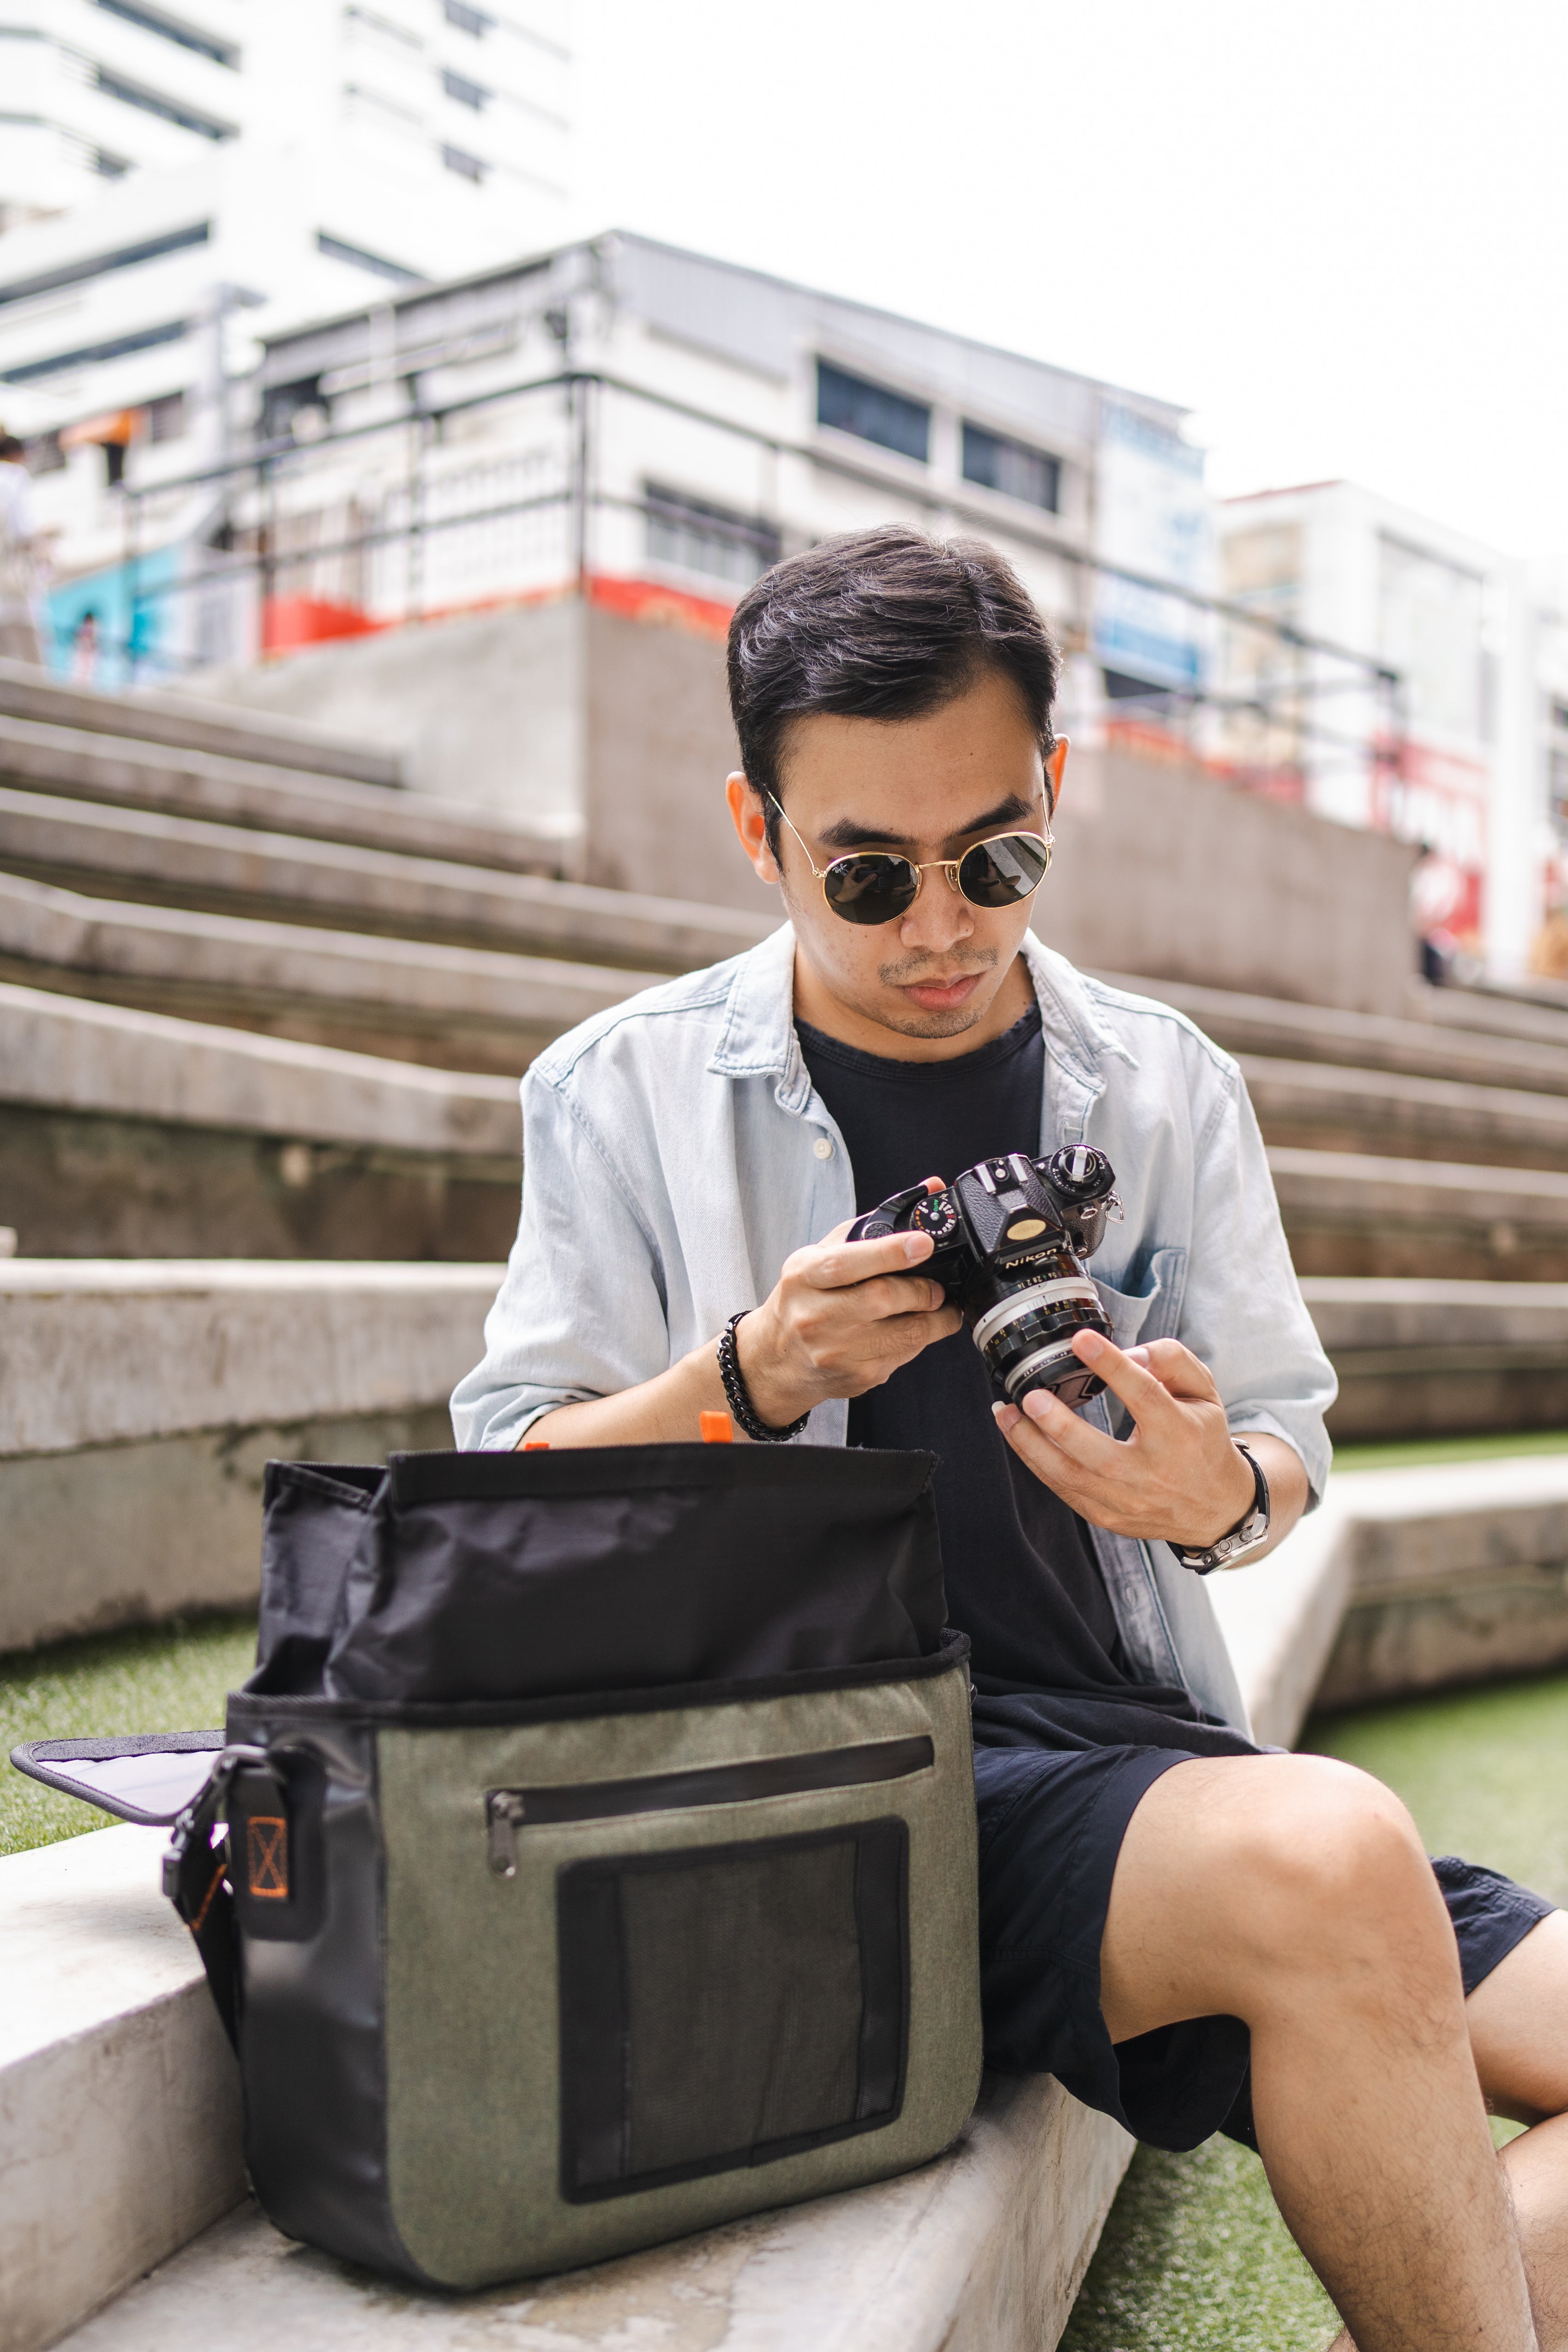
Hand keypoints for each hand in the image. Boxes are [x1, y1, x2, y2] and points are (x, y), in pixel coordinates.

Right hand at [739, 1184, 962, 1426]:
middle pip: (881, 1299)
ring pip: (905, 1333)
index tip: (923, 1243)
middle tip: (936, 1285)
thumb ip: (875, 1222)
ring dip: (934, 1317)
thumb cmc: (805, 1298)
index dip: (890, 1252)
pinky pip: (906, 1355)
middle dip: (921, 1290)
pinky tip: (915, 1328)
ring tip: (937, 1305)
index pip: (847, 1263)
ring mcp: (835, 1351)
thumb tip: (931, 1189)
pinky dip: (921, 1339)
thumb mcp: (823, 1254)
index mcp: (804, 1276)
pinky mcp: (858, 1377)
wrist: (777, 1359)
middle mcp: (814, 1316)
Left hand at [992, 1330, 1256, 1547]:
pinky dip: (1036, 1463)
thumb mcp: (1204, 1394)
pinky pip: (1063, 1490)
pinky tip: (1017, 1437)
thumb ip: (1173, 1363)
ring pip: (1069, 1477)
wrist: (1213, 1509)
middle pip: (1099, 1454)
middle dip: (1059, 1426)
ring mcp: (1126, 1500)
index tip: (1082, 1341)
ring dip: (1030, 1444)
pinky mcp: (1106, 1516)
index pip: (1145, 1397)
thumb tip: (1130, 1354)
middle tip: (1030, 1397)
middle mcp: (1152, 1473)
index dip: (1112, 1367)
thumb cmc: (1203, 1442)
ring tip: (1003, 1412)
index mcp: (1179, 1435)